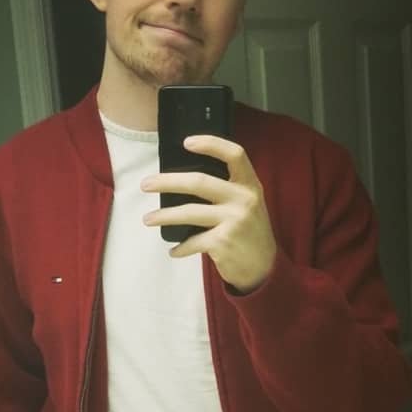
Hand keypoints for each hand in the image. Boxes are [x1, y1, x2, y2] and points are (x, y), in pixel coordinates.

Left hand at [140, 135, 276, 293]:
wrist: (265, 268)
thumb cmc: (249, 232)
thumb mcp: (247, 205)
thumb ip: (227, 190)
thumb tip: (183, 181)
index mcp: (249, 185)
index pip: (235, 155)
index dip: (211, 144)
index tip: (187, 142)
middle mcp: (243, 199)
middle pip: (199, 182)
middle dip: (167, 182)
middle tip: (146, 184)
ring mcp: (233, 221)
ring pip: (189, 212)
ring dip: (164, 216)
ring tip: (148, 219)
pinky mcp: (223, 242)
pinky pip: (192, 241)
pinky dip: (180, 248)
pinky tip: (174, 251)